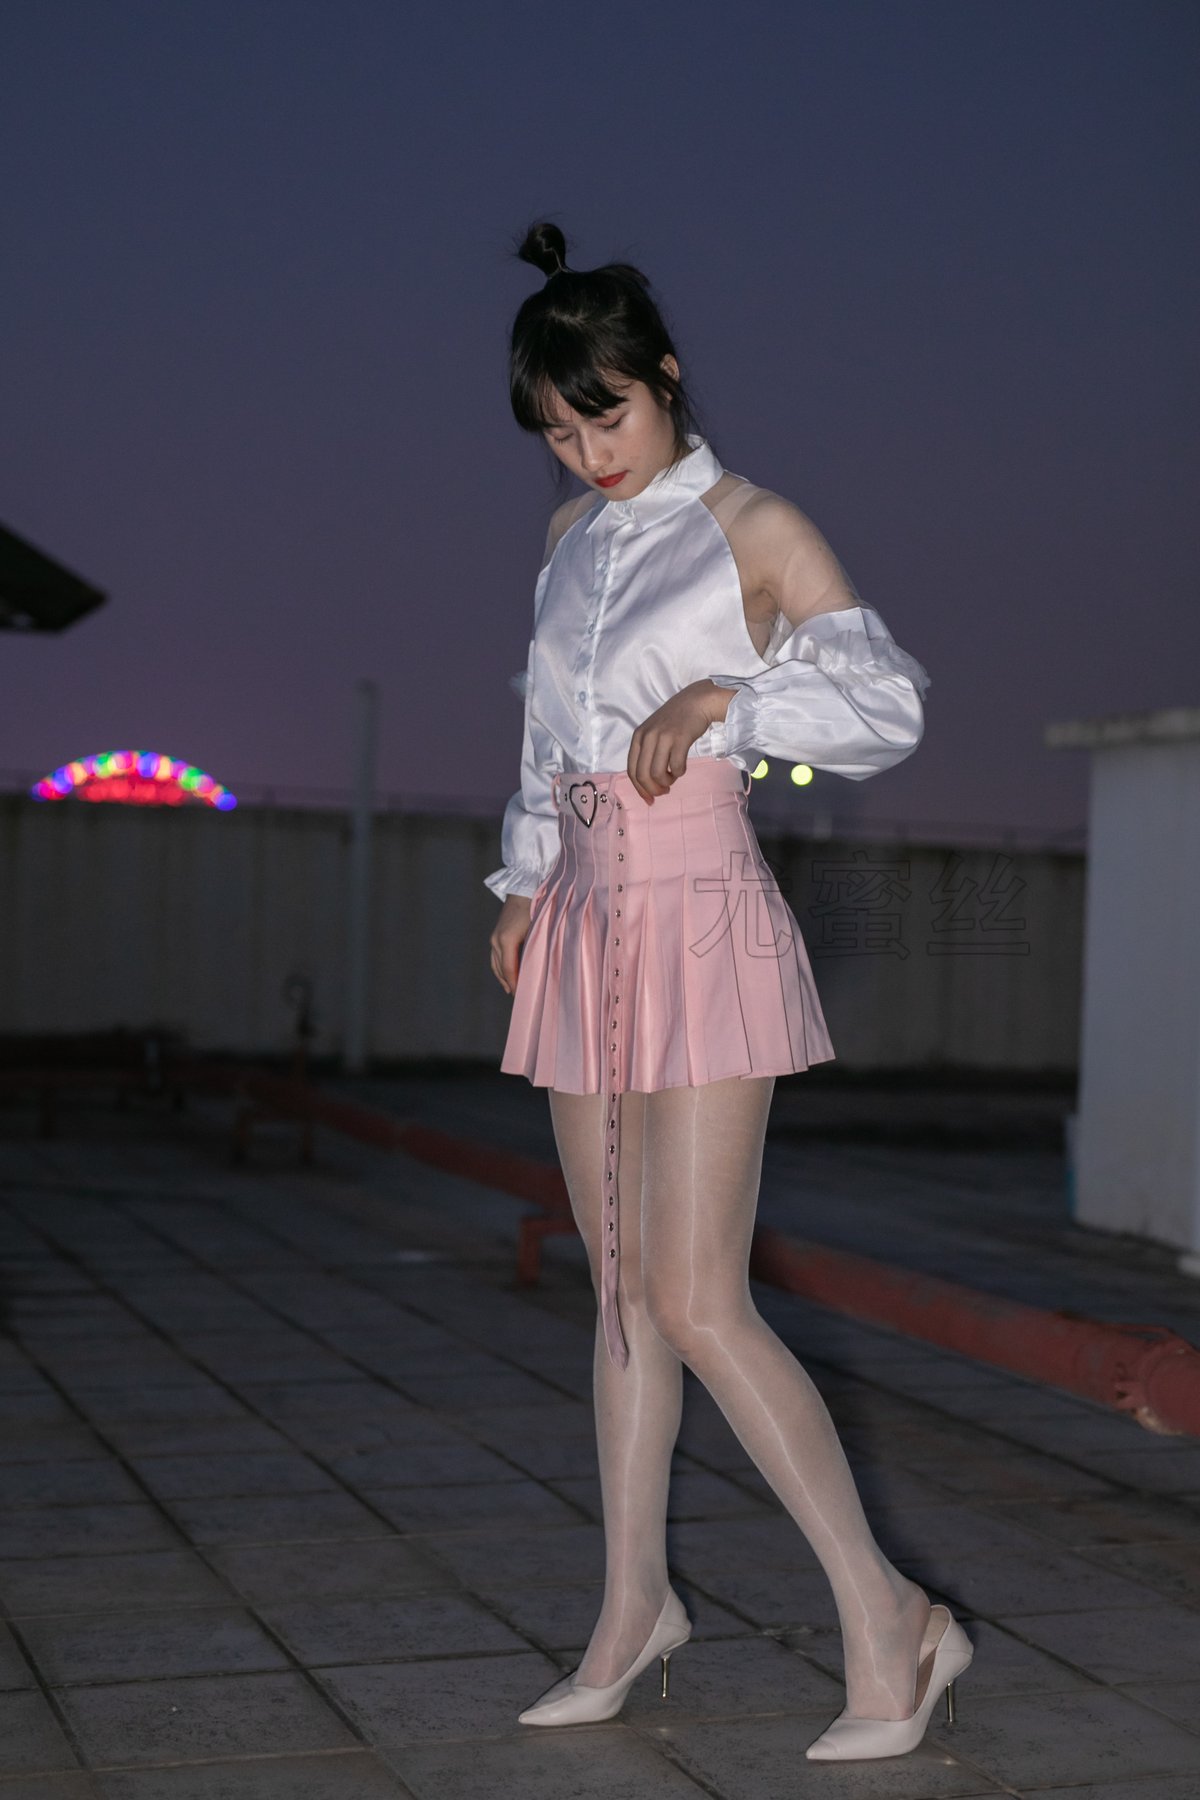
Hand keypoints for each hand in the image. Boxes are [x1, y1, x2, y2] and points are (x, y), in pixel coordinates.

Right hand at [490, 892, 532, 994]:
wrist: (525, 888)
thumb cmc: (537, 908)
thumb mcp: (538, 931)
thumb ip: (536, 951)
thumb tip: (540, 970)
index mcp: (506, 940)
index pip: (508, 969)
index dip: (515, 984)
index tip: (522, 997)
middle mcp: (496, 940)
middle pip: (499, 969)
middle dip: (508, 984)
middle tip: (518, 998)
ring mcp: (494, 937)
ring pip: (495, 964)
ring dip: (502, 977)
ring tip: (511, 989)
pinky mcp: (496, 934)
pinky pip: (495, 956)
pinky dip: (500, 967)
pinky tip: (506, 974)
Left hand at [627, 680, 731, 802]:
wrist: (697, 701)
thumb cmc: (676, 720)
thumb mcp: (654, 732)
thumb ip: (647, 752)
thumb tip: (647, 783)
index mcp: (638, 736)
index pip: (632, 770)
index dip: (639, 789)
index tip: (649, 799)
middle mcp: (647, 736)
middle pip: (643, 775)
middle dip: (653, 790)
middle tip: (663, 792)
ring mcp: (663, 737)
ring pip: (657, 773)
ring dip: (667, 782)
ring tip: (673, 778)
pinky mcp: (680, 738)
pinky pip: (676, 767)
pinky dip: (679, 773)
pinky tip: (681, 768)